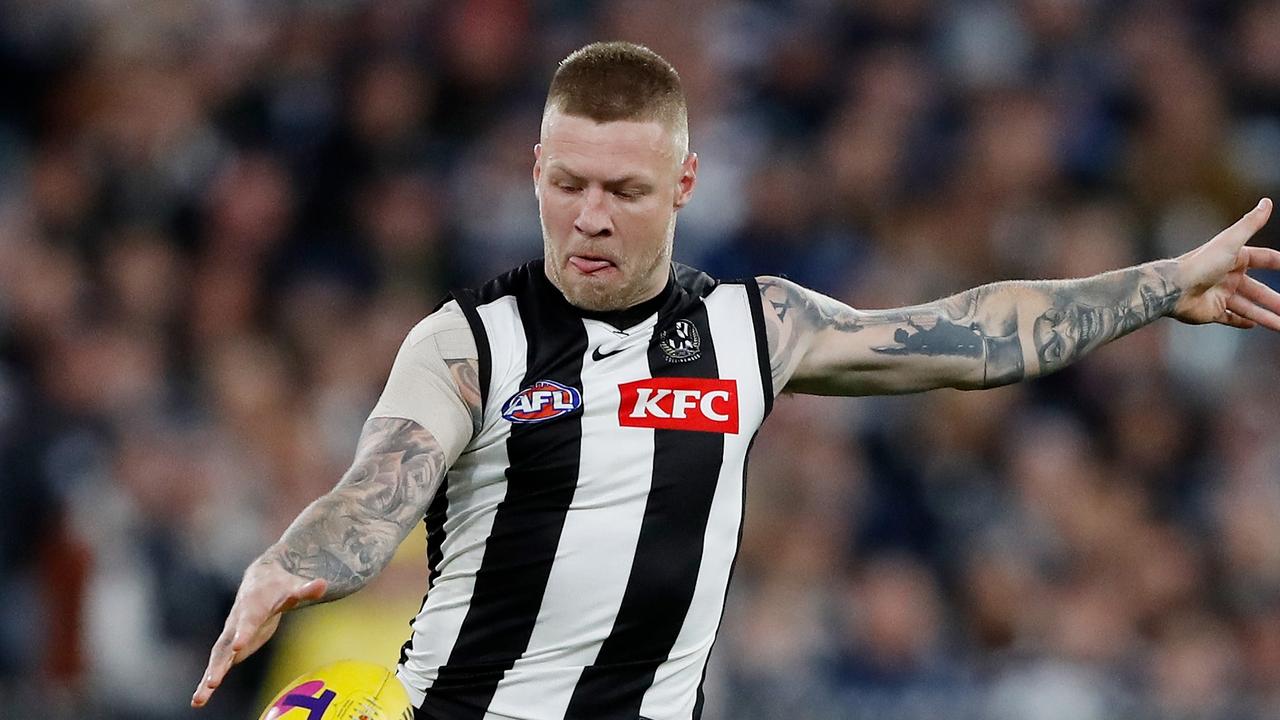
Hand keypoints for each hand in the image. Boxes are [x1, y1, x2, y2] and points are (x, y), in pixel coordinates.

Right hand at [190, 562, 326, 707]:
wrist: (260, 578)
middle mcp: (237, 622)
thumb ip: (307, 589)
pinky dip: (208, 681)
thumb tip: (322, 584)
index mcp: (253, 607)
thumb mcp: (295, 587)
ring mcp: (231, 634)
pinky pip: (218, 664)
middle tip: (213, 682)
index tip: (237, 647)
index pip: (248, 621)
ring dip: (210, 676)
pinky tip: (199, 700)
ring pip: (217, 657)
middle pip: (225, 644)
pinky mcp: (230, 645)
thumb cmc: (280, 585)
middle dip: (219, 663)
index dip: (243, 633)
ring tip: (199, 699)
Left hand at [1173, 198, 1279, 329]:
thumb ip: (1250, 224)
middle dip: (1275, 299)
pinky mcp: (1211, 311)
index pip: (1263, 259)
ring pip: (1248, 307)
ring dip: (1266, 315)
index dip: (1278, 262)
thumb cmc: (1201, 263)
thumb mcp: (1230, 241)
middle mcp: (1227, 276)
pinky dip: (1241, 321)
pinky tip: (1254, 324)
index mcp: (1234, 258)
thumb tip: (1267, 202)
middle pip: (1258, 289)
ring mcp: (1219, 295)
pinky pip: (1229, 318)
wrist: (1173, 288)